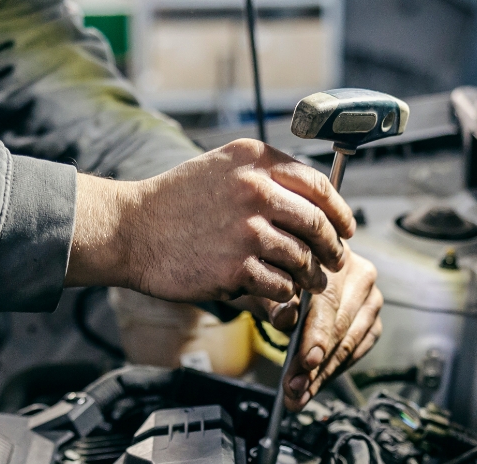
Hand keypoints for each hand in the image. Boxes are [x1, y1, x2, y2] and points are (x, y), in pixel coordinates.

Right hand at [65, 139, 353, 303]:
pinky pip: (279, 285)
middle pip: (317, 223)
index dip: (340, 211)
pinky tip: (278, 291)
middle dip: (333, 247)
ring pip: (302, 257)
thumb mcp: (220, 169)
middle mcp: (254, 190)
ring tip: (309, 282)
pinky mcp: (235, 268)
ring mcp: (245, 230)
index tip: (346, 227)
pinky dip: (284, 292)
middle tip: (336, 260)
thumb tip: (313, 201)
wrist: (129, 230)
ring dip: (310, 275)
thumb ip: (264, 178)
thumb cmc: (173, 203)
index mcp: (254, 160)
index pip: (318, 185)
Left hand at [237, 252, 382, 410]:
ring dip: (323, 374)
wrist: (295, 271)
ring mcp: (371, 299)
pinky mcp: (373, 321)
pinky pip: (356, 352)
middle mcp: (361, 275)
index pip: (328, 301)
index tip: (307, 362)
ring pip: (350, 344)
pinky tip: (314, 385)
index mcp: (333, 257)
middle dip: (315, 364)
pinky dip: (333, 370)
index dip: (317, 335)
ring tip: (298, 394)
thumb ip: (275, 300)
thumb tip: (284, 319)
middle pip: (341, 327)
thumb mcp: (270, 284)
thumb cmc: (280, 276)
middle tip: (294, 389)